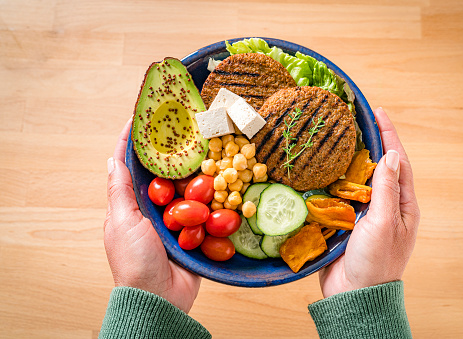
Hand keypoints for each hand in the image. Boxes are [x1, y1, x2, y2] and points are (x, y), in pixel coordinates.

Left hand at [104, 118, 200, 312]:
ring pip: (187, 188)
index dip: (133, 142)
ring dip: (196, 171)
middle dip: (172, 151)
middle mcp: (154, 209)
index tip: (140, 118)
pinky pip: (205, 209)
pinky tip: (223, 178)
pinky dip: (213, 196)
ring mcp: (177, 220)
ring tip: (206, 146)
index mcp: (132, 205)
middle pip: (163, 173)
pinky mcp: (196, 232)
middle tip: (183, 127)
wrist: (161, 298)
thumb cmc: (134, 261)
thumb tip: (111, 159)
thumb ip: (119, 191)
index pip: (130, 166)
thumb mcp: (122, 222)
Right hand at [319, 107, 419, 296]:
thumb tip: (392, 156)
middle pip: (378, 166)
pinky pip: (340, 194)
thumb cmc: (375, 262)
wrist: (353, 294)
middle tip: (354, 120)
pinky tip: (322, 168)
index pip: (398, 162)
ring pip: (358, 178)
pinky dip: (333, 179)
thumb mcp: (384, 223)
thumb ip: (387, 190)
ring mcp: (365, 213)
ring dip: (349, 159)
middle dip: (369, 142)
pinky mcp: (346, 221)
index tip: (377, 113)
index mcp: (403, 205)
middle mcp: (386, 205)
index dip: (389, 136)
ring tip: (337, 138)